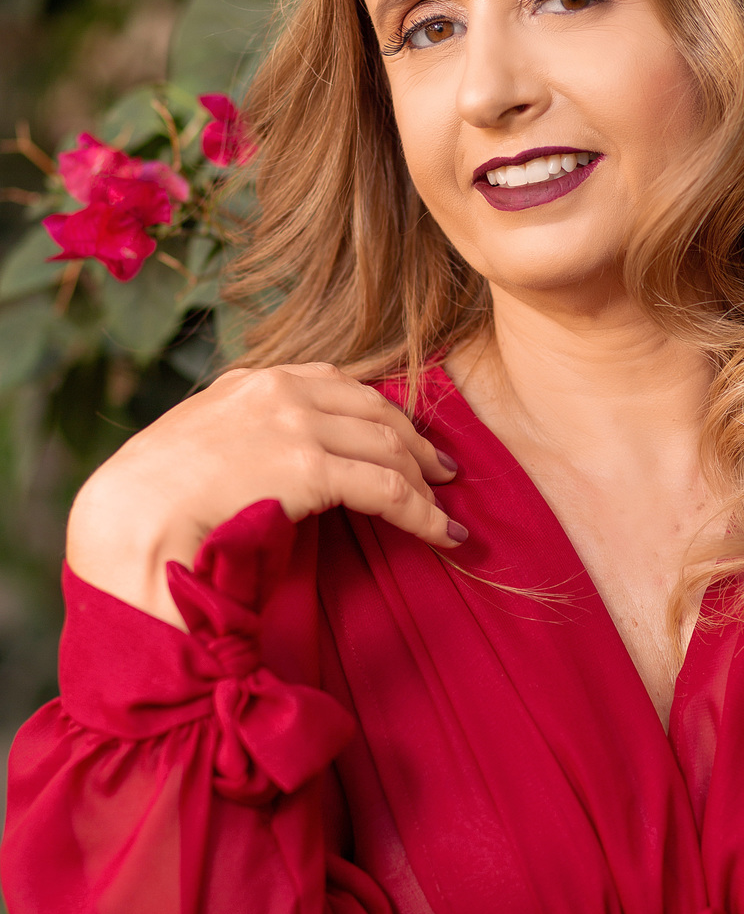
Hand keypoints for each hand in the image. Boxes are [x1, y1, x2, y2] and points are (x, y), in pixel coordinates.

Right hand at [66, 363, 463, 624]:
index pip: (338, 383)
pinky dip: (423, 512)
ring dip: (424, 482)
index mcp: (253, 380)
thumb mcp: (199, 442)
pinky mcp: (309, 467)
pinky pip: (388, 488)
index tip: (404, 437)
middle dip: (415, 441)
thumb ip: (244, 436)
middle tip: (442, 472)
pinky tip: (441, 534)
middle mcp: (280, 390)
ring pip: (389, 445)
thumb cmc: (152, 497)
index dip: (380, 412)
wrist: (130, 516)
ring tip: (443, 510)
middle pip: (374, 408)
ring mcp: (296, 424)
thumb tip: (270, 461)